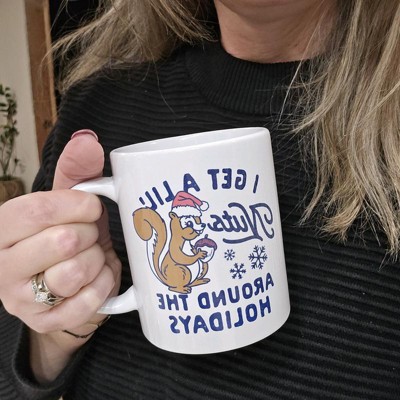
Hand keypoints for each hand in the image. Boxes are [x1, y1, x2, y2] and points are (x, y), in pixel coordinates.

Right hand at [0, 130, 120, 380]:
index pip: (37, 208)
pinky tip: (97, 278)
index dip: (76, 205)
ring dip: (97, 260)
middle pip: (62, 241)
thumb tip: (88, 141)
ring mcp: (22, 299)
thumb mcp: (69, 203)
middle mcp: (3, 265)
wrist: (69, 287)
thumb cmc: (69, 236)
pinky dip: (103, 285)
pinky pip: (88, 301)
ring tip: (92, 257)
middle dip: (89, 235)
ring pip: (74, 272)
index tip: (91, 206)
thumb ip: (76, 172)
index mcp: (3, 228)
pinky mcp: (46, 322)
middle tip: (88, 236)